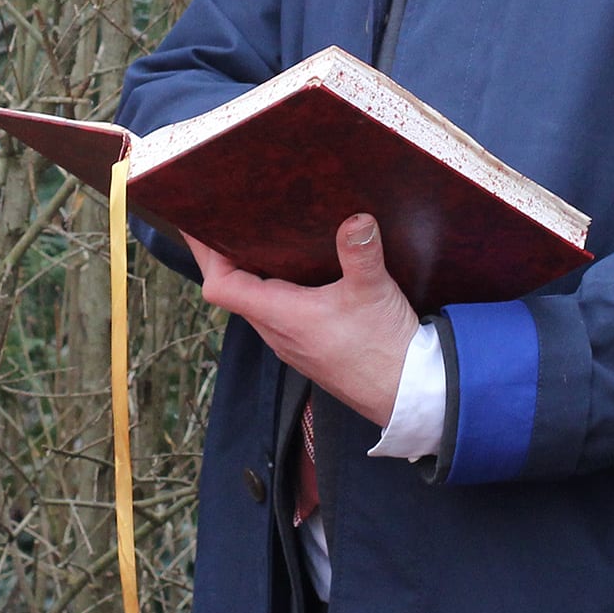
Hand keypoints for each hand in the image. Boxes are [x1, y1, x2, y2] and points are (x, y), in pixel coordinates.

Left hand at [187, 216, 417, 425]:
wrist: (408, 394)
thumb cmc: (385, 348)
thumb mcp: (373, 292)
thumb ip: (361, 252)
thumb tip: (356, 218)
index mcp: (281, 316)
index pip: (221, 287)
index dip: (207, 255)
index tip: (205, 224)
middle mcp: (276, 331)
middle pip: (230, 291)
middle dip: (220, 256)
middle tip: (217, 219)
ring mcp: (290, 342)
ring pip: (253, 303)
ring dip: (246, 273)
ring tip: (249, 237)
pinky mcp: (307, 347)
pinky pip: (275, 313)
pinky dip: (271, 289)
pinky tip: (291, 272)